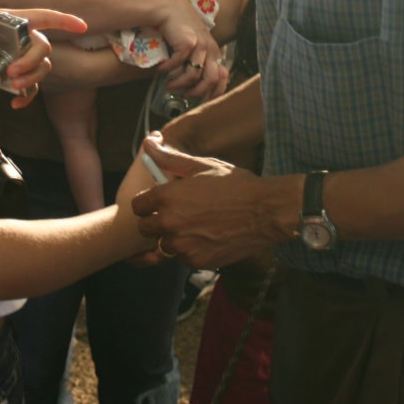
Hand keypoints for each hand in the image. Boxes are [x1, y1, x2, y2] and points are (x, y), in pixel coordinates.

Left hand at [0, 8, 87, 104]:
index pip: (46, 17)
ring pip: (42, 69)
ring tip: (12, 86)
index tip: (82, 27)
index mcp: (17, 22)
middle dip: (32, 61)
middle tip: (12, 71)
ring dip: (32, 78)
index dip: (65, 21)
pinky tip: (15, 103)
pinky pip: (32, 88)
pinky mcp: (17, 76)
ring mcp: (23, 58)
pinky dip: (26, 96)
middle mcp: (25, 39)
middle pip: (44, 48)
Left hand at [130, 133, 288, 267]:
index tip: (159, 202)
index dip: (147, 203)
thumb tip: (149, 143)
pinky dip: (190, 250)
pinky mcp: (196, 260)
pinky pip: (182, 257)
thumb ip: (170, 158)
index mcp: (167, 196)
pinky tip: (208, 237)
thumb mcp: (201, 166)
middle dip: (156, 222)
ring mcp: (183, 244)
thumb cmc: (235, 184)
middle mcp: (170, 222)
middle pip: (144, 229)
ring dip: (173, 238)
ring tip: (196, 226)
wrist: (266, 211)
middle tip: (177, 215)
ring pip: (163, 245)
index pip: (137, 205)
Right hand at [152, 0, 226, 98]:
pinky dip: (168, 70)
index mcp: (215, 51)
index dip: (216, 91)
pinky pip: (177, 64)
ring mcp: (200, 45)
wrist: (170, 8)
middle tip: (185, 95)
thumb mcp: (195, 44)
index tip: (206, 101)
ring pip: (193, 75)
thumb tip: (197, 83)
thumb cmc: (181, 28)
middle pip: (211, 79)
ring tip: (169, 85)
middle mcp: (211, 49)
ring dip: (179, 83)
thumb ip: (199, 59)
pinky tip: (161, 69)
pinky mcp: (188, 42)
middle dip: (197, 92)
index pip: (223, 76)